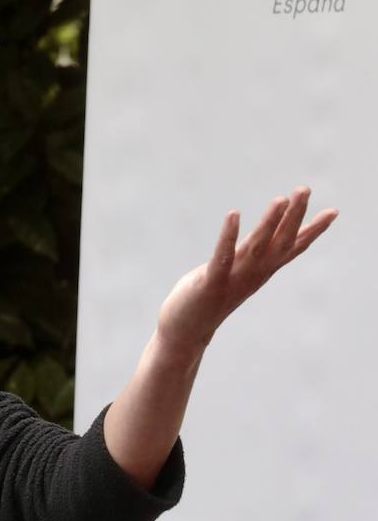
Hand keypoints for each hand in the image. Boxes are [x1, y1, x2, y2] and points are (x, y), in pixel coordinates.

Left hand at [155, 186, 337, 356]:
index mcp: (260, 270)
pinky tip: (234, 214)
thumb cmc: (210, 296)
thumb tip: (265, 235)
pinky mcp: (210, 282)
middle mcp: (253, 274)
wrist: (186, 331)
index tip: (333, 211)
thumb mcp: (236, 271)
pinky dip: (228, 235)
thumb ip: (250, 254)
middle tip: (304, 189)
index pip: (291, 248)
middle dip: (294, 216)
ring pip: (256, 247)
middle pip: (279, 242)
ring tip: (281, 198)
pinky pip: (222, 256)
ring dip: (269, 222)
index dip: (312, 231)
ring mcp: (233, 278)